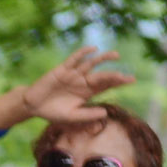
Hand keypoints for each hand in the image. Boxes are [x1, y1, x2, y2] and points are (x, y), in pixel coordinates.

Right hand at [0, 46, 133, 131]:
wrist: (34, 105)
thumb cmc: (54, 112)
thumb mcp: (72, 117)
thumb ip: (88, 115)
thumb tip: (105, 113)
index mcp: (87, 93)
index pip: (106, 86)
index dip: (118, 82)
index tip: (132, 80)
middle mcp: (83, 81)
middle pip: (102, 76)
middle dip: (114, 76)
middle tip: (127, 76)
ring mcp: (73, 74)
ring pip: (91, 65)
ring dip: (103, 59)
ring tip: (116, 55)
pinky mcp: (62, 70)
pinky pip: (74, 59)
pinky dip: (83, 53)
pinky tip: (93, 49)